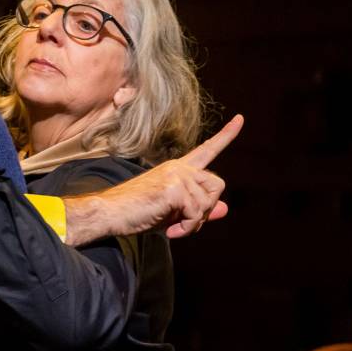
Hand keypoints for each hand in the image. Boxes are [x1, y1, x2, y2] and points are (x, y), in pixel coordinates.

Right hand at [65, 115, 243, 244]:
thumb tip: (225, 209)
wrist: (110, 213)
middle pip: (217, 185)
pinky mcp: (174, 187)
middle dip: (206, 209)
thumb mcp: (173, 212)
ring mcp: (177, 174)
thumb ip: (199, 210)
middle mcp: (179, 167)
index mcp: (178, 169)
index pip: (207, 149)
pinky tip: (170, 232)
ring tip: (172, 227)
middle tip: (184, 223)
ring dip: (194, 223)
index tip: (240, 118)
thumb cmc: (137, 213)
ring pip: (208, 202)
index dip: (226, 136)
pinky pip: (196, 214)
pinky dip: (187, 228)